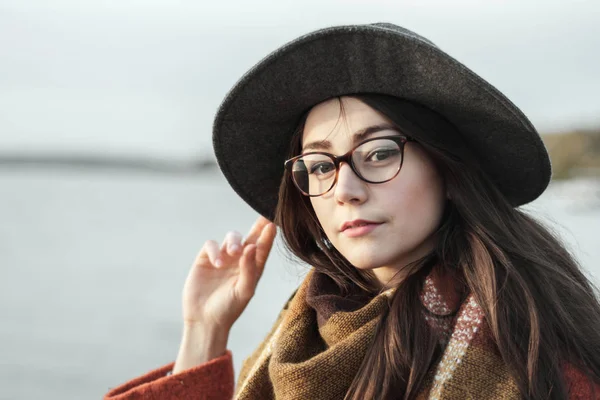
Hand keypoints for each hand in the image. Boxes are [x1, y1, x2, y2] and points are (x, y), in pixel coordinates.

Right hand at [181, 216, 276, 332]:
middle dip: (257, 227)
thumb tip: (252, 246)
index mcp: (253, 268)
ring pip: (231, 237)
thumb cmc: (229, 309)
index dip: (268, 235)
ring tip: (234, 253)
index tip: (273, 223)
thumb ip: (250, 268)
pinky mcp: (206, 259)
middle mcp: (239, 260)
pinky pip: (211, 245)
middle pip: (250, 237)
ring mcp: (223, 258)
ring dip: (234, 241)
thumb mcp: (244, 290)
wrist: (205, 320)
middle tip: (264, 220)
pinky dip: (215, 250)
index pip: (263, 247)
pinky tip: (218, 263)